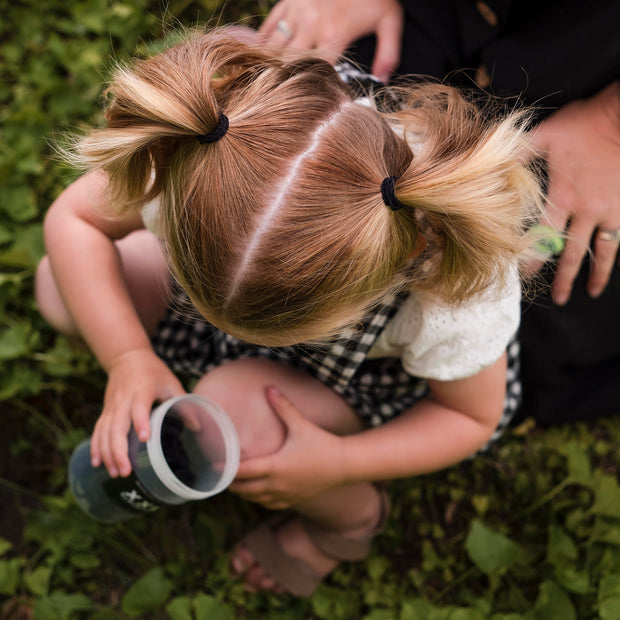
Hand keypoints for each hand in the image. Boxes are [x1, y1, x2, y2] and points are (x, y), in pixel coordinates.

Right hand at [90, 348, 184, 477]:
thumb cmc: (153, 372)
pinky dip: (96, 447)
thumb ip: (183, 404)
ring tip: (116, 473)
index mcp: (142, 390)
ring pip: (105, 432)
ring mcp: (112, 406)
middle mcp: (124, 399)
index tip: (146, 438)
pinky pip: (98, 431)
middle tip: (126, 471)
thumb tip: (198, 427)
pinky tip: (97, 463)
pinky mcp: (106, 411)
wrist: (127, 357)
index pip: (139, 407)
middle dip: (119, 450)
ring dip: (108, 453)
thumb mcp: (171, 383)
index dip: (141, 421)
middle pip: (117, 426)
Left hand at [229, 387, 346, 509]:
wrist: (343, 465)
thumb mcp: (300, 424)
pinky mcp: (293, 500)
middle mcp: (277, 484)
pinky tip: (255, 493)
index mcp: (276, 466)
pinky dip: (258, 499)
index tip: (214, 466)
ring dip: (243, 493)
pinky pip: (268, 504)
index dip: (226, 470)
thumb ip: (283, 407)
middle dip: (231, 483)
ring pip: (255, 499)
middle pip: (245, 489)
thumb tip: (270, 388)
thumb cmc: (322, 443)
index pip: (243, 472)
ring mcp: (285, 495)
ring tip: (233, 483)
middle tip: (219, 475)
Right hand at [260, 0, 403, 82]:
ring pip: (275, 47)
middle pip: (289, 64)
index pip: (318, 73)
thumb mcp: (389, 21)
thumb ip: (388, 54)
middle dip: (287, 80)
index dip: (314, 88)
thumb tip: (384, 80)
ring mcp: (296, 13)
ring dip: (273, 65)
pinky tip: (263, 56)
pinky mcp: (288, 2)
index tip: (313, 99)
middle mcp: (311, 27)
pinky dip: (263, 43)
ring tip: (272, 81)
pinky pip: (269, 27)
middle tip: (286, 96)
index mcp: (334, 37)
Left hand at [531, 82, 619, 303]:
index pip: (540, 234)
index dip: (531, 255)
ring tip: (584, 294)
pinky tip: (611, 273)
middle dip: (560, 277)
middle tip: (555, 297)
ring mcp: (608, 211)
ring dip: (590, 275)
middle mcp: (584, 210)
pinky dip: (615, 259)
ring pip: (597, 251)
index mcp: (561, 196)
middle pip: (568, 251)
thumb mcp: (545, 134)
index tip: (523, 274)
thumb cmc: (585, 123)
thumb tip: (492, 161)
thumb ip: (519, 152)